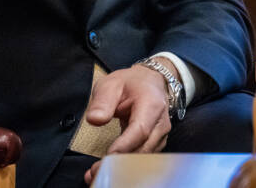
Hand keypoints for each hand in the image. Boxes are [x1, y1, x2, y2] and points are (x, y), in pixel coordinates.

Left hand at [82, 64, 172, 184]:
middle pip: (143, 149)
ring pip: (144, 157)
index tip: (107, 156)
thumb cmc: (130, 84)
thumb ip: (102, 101)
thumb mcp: (111, 84)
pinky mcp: (156, 144)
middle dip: (120, 162)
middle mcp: (160, 123)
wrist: (150, 82)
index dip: (124, 145)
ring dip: (122, 168)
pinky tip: (109, 169)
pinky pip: (143, 158)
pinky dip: (127, 166)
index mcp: (152, 104)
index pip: (140, 130)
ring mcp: (161, 135)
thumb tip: (94, 119)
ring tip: (96, 173)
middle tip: (95, 171)